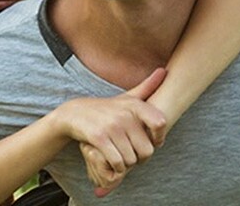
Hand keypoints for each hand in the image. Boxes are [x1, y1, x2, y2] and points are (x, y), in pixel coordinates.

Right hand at [67, 68, 167, 195]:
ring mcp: (111, 126)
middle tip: (133, 156)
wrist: (74, 113)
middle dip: (140, 158)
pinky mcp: (99, 138)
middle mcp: (125, 114)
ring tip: (121, 158)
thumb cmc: (106, 108)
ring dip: (127, 165)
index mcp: (135, 105)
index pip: (160, 123)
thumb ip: (147, 87)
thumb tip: (164, 71)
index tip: (153, 141)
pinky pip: (116, 162)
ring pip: (131, 159)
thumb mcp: (127, 96)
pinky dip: (116, 167)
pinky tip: (112, 163)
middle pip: (146, 150)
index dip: (160, 137)